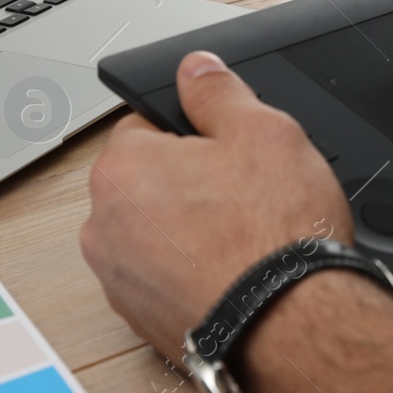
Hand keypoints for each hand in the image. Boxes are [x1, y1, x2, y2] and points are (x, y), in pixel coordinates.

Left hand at [80, 51, 353, 359]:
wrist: (290, 324)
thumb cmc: (275, 233)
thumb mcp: (263, 130)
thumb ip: (218, 92)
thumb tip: (196, 68)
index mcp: (122, 170)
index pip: (146, 126)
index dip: (197, 133)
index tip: (230, 150)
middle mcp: (103, 227)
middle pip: (149, 181)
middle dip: (191, 182)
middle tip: (246, 192)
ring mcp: (119, 280)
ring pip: (155, 231)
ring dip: (190, 228)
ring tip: (244, 236)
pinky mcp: (141, 321)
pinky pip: (164, 277)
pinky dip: (192, 271)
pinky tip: (235, 271)